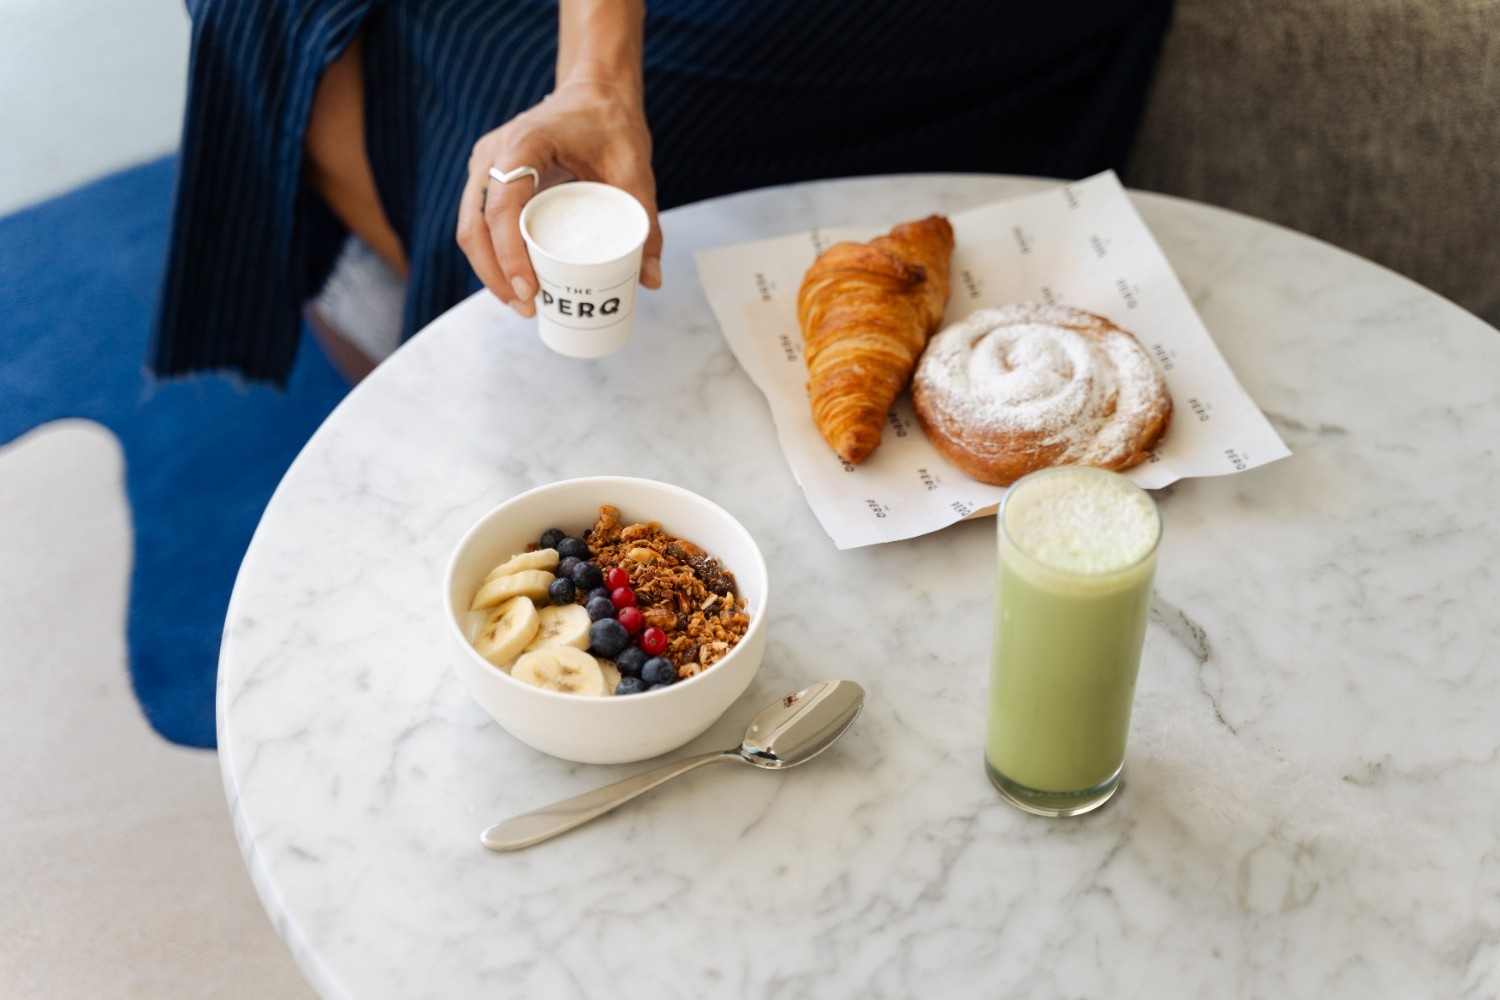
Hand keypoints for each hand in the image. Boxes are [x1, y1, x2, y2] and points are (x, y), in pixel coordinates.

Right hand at [456, 81, 661, 318]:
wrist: (594, 92)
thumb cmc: (611, 124)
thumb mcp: (634, 171)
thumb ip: (644, 223)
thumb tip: (651, 280)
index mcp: (523, 144)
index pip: (501, 208)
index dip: (509, 256)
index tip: (530, 291)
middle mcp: (493, 153)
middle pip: (474, 225)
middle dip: (495, 275)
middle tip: (529, 308)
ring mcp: (486, 165)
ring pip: (470, 227)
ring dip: (489, 270)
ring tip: (523, 303)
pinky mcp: (490, 178)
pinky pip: (480, 222)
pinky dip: (493, 255)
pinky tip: (514, 281)